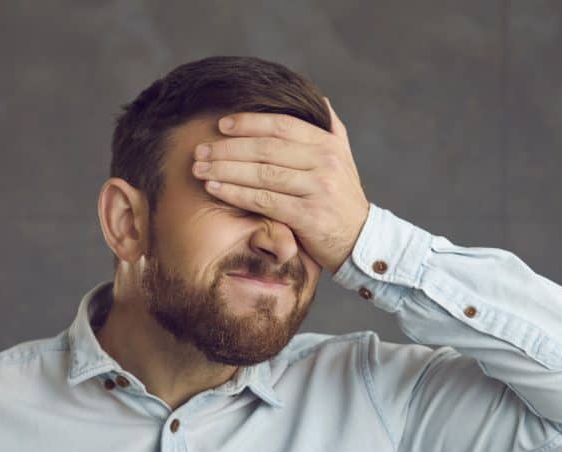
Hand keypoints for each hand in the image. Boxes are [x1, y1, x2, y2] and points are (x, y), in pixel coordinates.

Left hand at [191, 97, 370, 273]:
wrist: (361, 240)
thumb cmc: (343, 200)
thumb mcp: (344, 160)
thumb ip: (331, 129)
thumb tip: (320, 100)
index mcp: (328, 144)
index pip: (281, 125)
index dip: (248, 122)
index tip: (221, 125)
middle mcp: (325, 162)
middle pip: (266, 148)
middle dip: (228, 148)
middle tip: (200, 150)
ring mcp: (319, 188)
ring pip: (262, 174)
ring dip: (225, 170)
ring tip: (200, 169)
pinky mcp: (309, 215)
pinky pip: (264, 200)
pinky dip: (235, 194)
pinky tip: (215, 190)